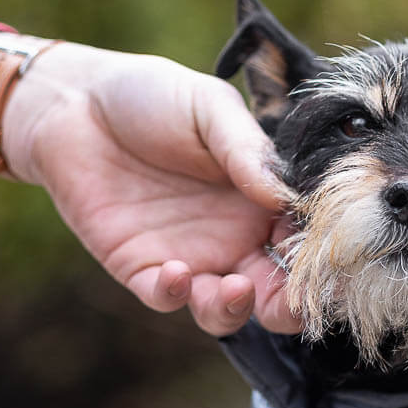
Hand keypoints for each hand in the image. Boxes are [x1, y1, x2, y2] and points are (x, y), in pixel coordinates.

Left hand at [0, 38, 300, 336]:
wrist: (75, 104)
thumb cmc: (153, 97)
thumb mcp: (209, 108)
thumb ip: (247, 148)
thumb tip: (284, 193)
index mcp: (263, 199)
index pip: (304, 238)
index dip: (320, 253)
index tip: (332, 256)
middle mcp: (235, 236)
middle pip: (276, 290)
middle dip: (290, 305)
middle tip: (294, 301)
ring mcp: (191, 256)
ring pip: (224, 308)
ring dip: (236, 309)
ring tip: (234, 289)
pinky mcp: (141, 267)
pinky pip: (166, 297)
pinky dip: (176, 294)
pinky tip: (177, 271)